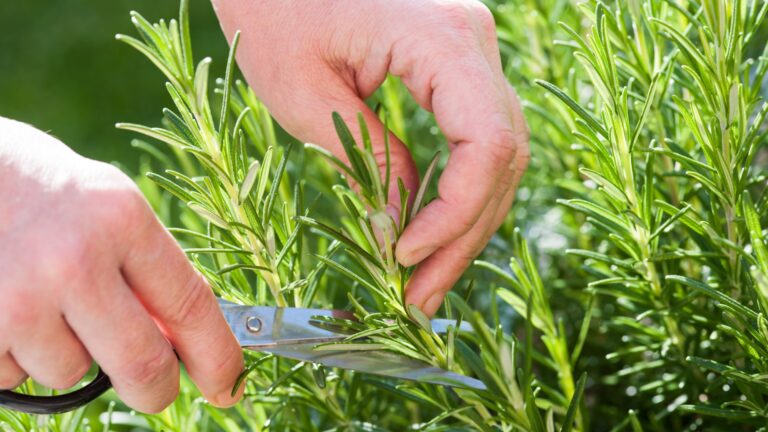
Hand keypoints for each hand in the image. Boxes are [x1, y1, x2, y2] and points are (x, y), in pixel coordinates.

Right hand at [0, 118, 243, 411]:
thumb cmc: (39, 186)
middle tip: (157, 391)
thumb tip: (179, 338)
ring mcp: (19, 298)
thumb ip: (143, 267)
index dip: (218, 357)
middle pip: (143, 364)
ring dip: (69, 355)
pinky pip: (15, 374)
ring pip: (71, 373)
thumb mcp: (105, 205)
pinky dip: (17, 355)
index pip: (191, 305)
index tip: (230, 386)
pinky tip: (6, 307)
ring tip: (43, 301)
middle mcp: (75, 260)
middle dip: (157, 390)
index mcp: (122, 219)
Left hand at [213, 0, 529, 314]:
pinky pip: (476, 139)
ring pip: (497, 156)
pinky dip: (456, 192)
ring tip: (422, 281)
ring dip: (463, 223)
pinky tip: (428, 233)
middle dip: (462, 236)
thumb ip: (365, 158)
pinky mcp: (456, 65)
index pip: (488, 144)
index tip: (404, 255)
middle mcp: (474, 40)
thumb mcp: (304, 92)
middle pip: (502, 158)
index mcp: (441, 38)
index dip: (455, 214)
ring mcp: (472, 50)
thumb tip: (401, 226)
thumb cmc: (273, 8)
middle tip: (419, 298)